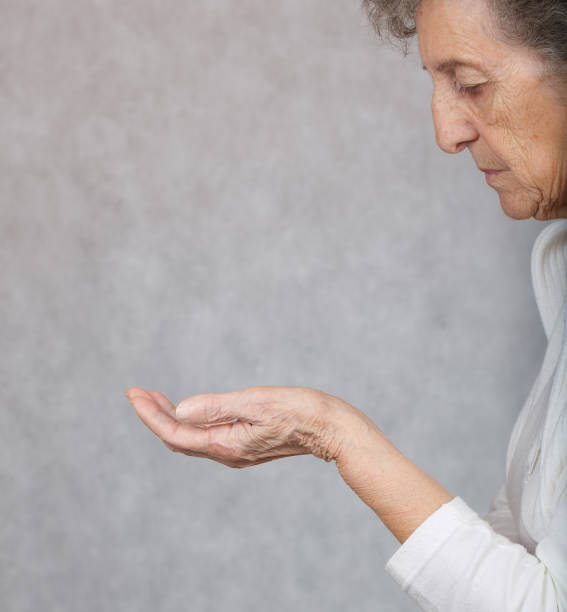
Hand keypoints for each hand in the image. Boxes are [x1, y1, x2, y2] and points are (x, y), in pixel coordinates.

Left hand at [126, 385, 352, 467]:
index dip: (150, 414)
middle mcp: (226, 454)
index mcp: (225, 444)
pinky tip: (189, 410)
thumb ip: (216, 407)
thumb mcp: (255, 403)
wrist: (330, 429)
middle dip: (154, 416)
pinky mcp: (245, 446)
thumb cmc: (298, 411)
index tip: (133, 393)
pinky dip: (189, 422)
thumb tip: (180, 410)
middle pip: (177, 438)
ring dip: (170, 419)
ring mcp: (236, 452)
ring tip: (155, 398)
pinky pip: (206, 438)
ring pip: (190, 440)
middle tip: (137, 393)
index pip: (174, 433)